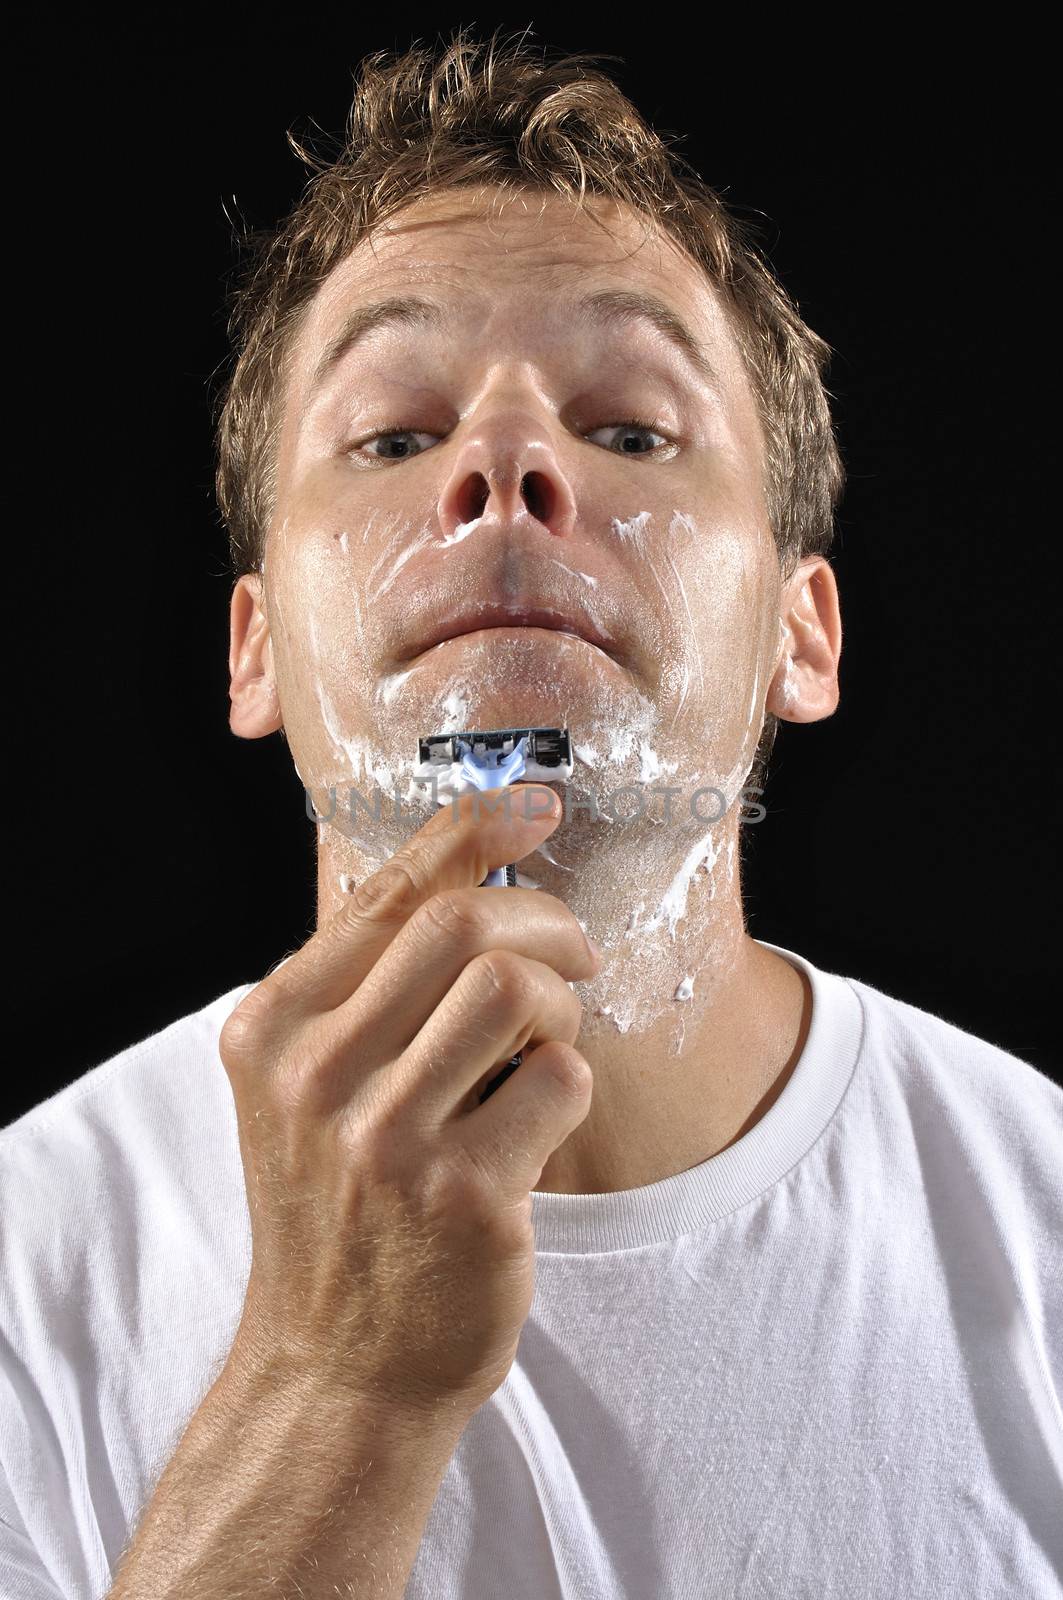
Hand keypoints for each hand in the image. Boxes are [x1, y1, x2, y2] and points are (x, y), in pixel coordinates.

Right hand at [218, 784, 599, 1424]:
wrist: (338, 1366)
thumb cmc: (341, 1207)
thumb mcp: (309, 1088)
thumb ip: (368, 988)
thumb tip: (474, 868)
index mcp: (271, 1028)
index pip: (384, 892)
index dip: (470, 831)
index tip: (532, 803)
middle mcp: (314, 1074)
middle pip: (462, 924)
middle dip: (544, 917)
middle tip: (575, 950)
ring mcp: (386, 1139)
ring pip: (516, 987)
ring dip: (563, 999)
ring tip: (553, 1038)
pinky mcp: (464, 1195)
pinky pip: (562, 1076)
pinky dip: (573, 1077)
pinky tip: (544, 1113)